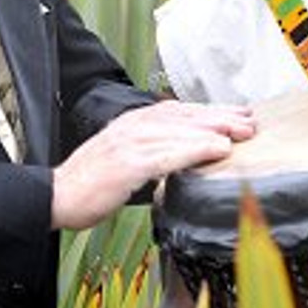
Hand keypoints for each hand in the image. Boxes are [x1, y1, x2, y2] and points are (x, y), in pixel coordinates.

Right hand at [50, 100, 254, 229]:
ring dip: (216, 129)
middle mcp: (133, 125)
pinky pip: (169, 153)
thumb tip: (183, 159)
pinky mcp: (128, 162)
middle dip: (221, 117)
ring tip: (243, 134)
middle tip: (251, 122)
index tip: (237, 114)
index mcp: (132, 123)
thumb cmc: (91, 184)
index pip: (178, 111)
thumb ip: (151, 153)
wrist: (56, 196)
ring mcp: (130, 142)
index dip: (210, 112)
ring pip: (182, 130)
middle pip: (185, 116)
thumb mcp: (124, 160)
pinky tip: (217, 150)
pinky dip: (196, 149)